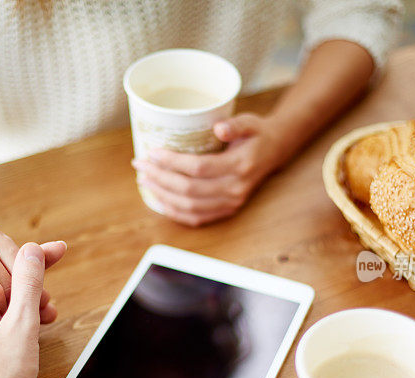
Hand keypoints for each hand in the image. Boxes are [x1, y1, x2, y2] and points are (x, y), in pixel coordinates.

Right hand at [0, 227, 62, 322]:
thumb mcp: (11, 275)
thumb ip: (37, 263)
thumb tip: (63, 247)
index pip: (25, 266)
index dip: (33, 289)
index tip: (35, 307)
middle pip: (11, 278)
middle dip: (18, 303)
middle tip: (18, 321)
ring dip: (1, 309)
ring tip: (0, 321)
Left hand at [131, 113, 285, 225]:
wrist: (273, 152)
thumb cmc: (257, 134)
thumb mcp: (250, 121)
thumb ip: (235, 124)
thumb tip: (218, 128)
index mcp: (240, 166)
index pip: (199, 168)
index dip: (172, 162)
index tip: (152, 152)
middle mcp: (235, 189)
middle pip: (189, 189)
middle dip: (160, 177)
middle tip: (141, 165)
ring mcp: (231, 203)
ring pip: (189, 206)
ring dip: (162, 195)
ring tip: (144, 180)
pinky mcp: (226, 210)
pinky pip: (196, 218)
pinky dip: (174, 211)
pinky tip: (158, 200)